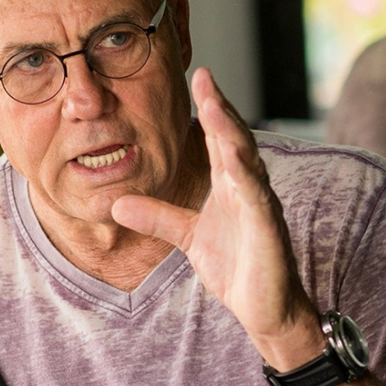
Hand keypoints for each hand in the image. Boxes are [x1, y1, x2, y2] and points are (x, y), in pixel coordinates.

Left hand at [111, 68, 320, 362]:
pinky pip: (257, 199)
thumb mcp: (189, 237)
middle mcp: (248, 188)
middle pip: (234, 139)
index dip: (209, 109)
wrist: (265, 310)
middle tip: (204, 76)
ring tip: (214, 105)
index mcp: (230, 186)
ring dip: (231, 133)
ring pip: (247, 161)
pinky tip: (234, 159)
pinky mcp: (268, 230)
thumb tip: (117, 203)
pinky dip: (246, 177)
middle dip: (220, 107)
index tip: (196, 78)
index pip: (218, 139)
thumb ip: (158, 217)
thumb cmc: (238, 268)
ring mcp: (260, 206)